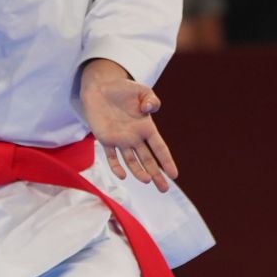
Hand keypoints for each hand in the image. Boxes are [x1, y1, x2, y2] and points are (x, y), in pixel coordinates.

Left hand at [78, 60, 177, 192]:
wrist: (101, 87)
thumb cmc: (124, 88)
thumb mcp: (142, 91)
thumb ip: (151, 100)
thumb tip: (151, 109)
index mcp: (146, 127)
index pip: (160, 148)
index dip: (167, 161)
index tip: (174, 175)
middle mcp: (135, 137)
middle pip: (148, 160)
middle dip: (156, 174)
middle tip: (164, 189)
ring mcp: (120, 140)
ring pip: (132, 161)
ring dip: (139, 172)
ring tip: (146, 181)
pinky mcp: (106, 139)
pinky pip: (111, 157)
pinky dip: (116, 167)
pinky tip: (122, 175)